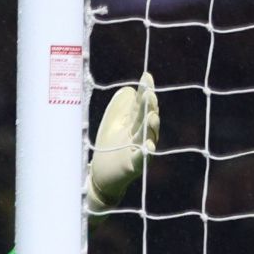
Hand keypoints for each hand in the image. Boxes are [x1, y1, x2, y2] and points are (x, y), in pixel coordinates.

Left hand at [87, 72, 159, 212]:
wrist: (101, 176)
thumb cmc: (108, 148)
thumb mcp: (112, 124)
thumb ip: (120, 107)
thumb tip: (129, 90)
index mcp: (134, 122)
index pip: (141, 104)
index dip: (145, 90)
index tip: (146, 76)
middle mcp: (140, 134)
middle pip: (146, 118)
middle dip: (148, 106)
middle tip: (148, 94)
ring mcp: (138, 150)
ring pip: (147, 136)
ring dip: (150, 126)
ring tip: (151, 116)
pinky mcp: (133, 166)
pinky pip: (141, 159)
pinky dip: (145, 152)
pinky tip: (148, 144)